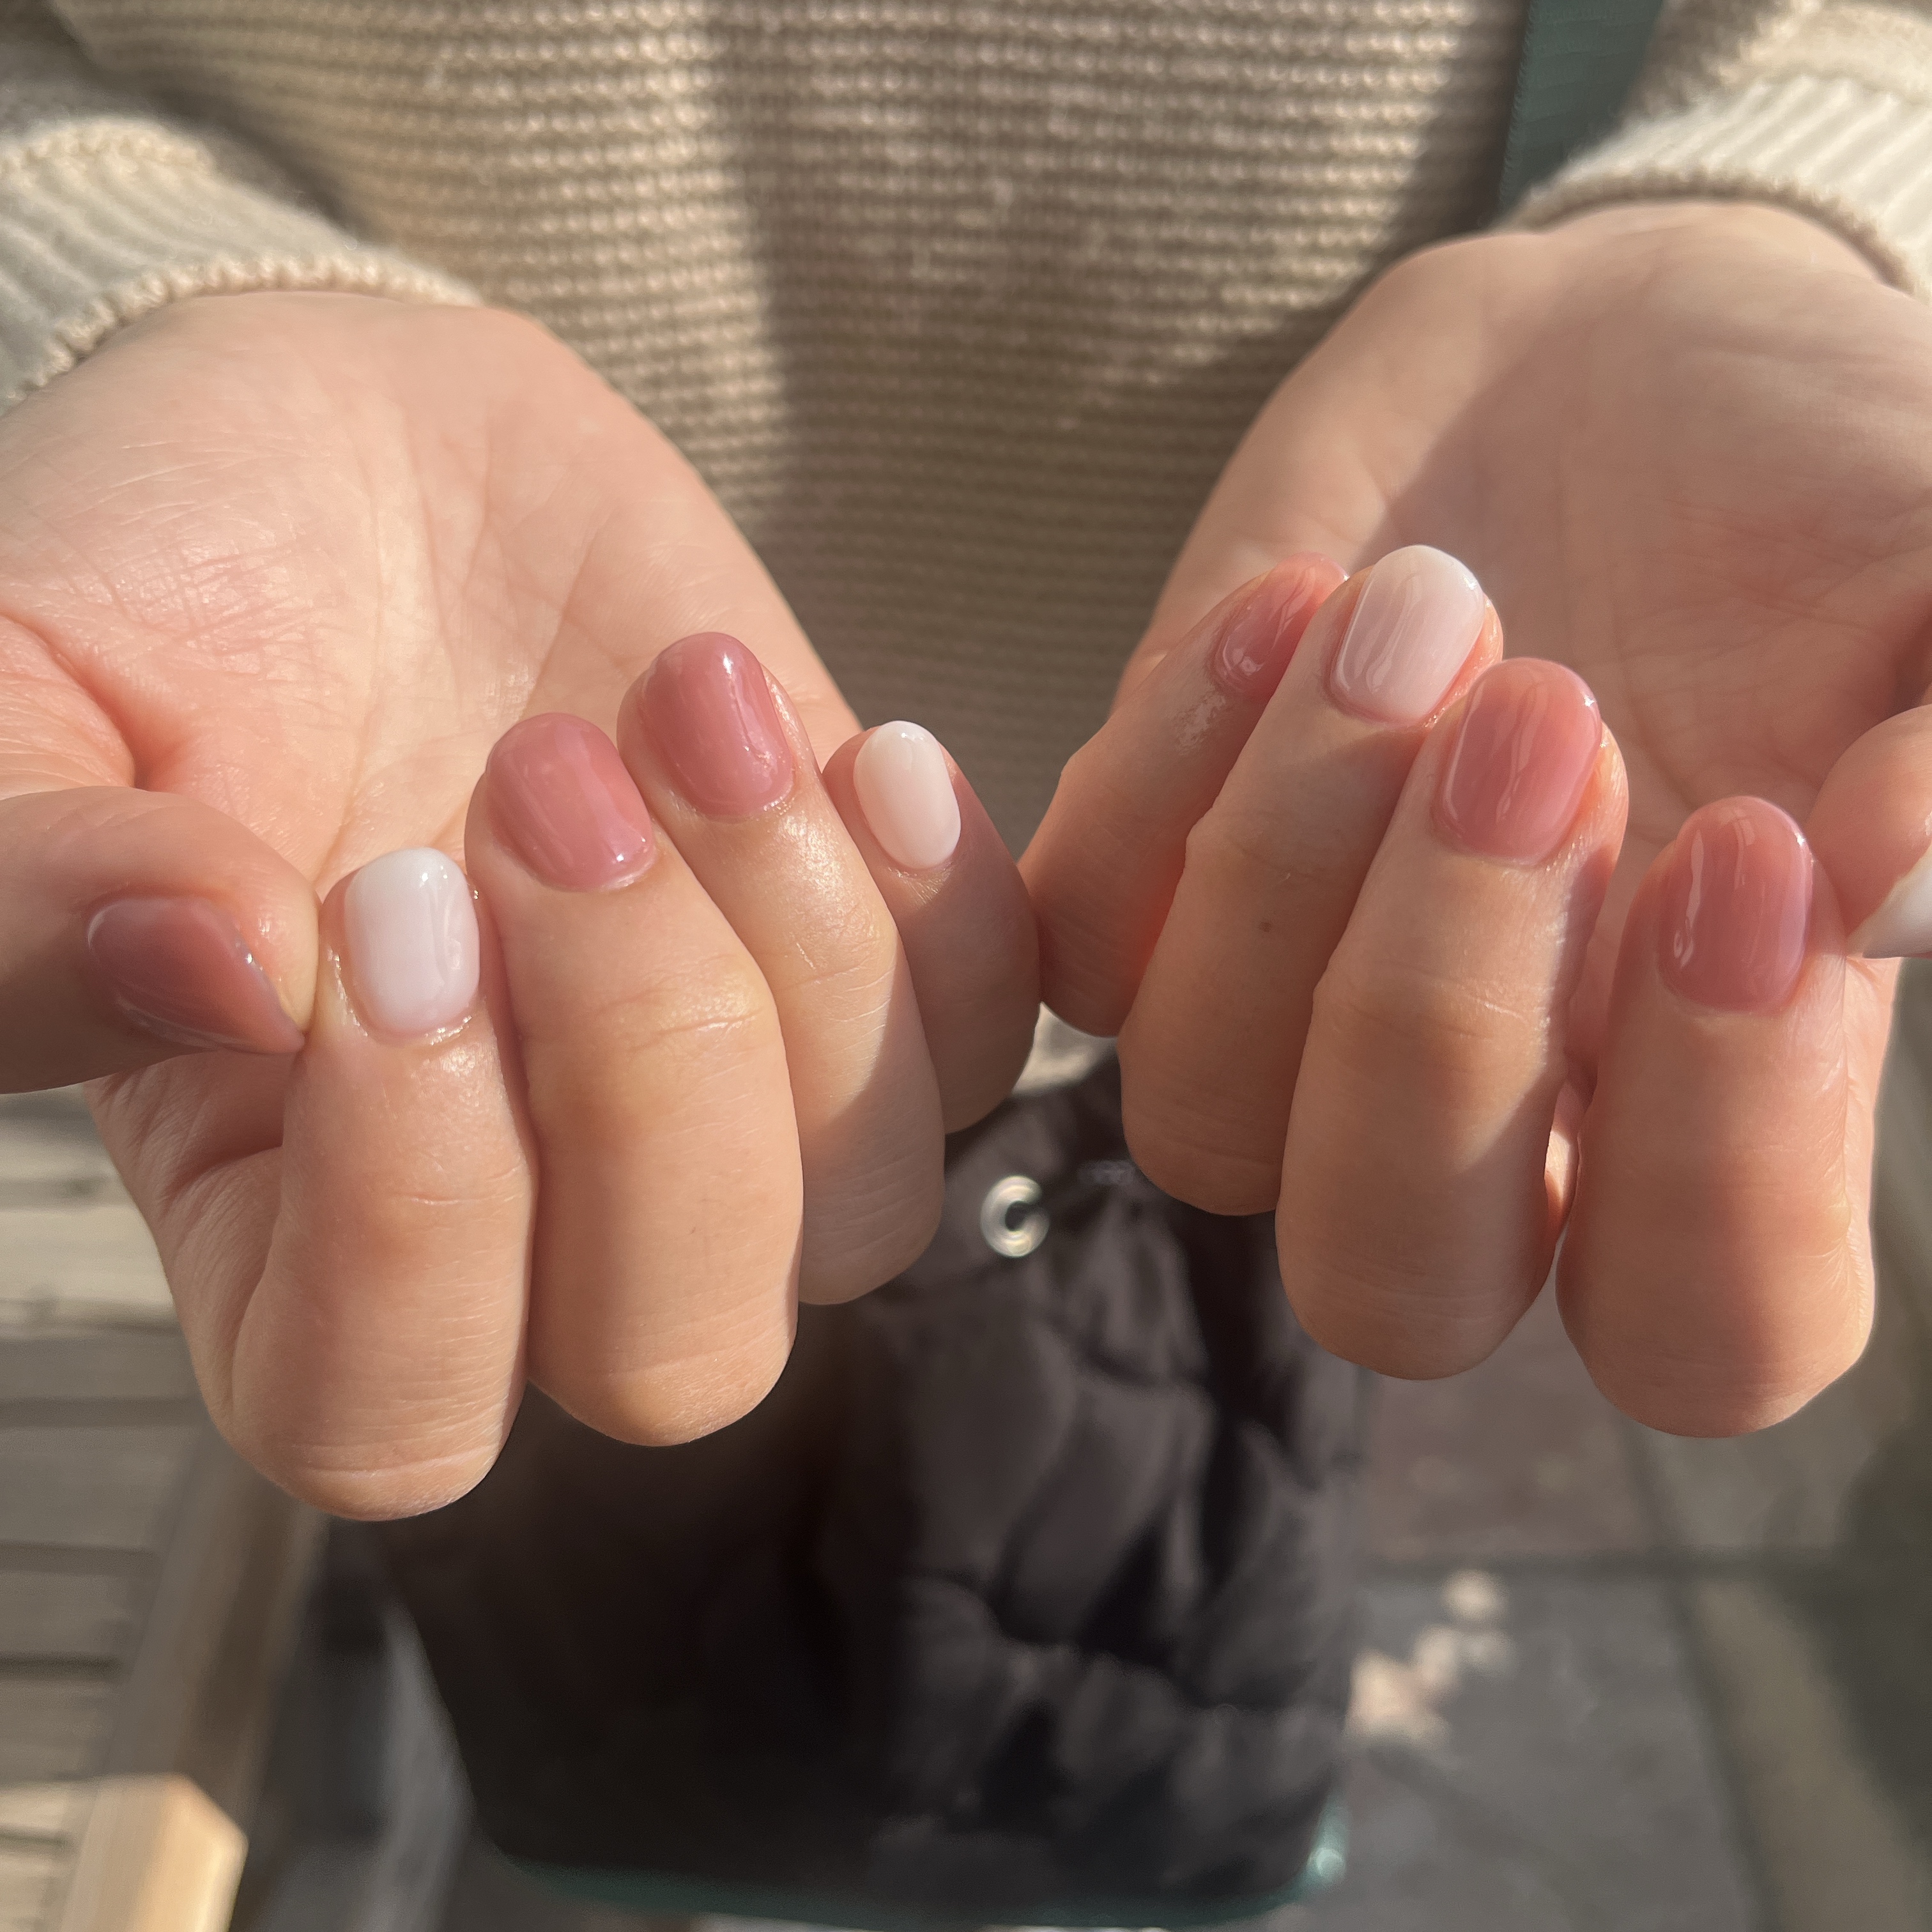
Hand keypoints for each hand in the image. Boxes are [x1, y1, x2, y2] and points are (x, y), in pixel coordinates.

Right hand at [0, 293, 1035, 1513]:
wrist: (352, 444)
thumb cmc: (158, 584)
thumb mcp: (7, 704)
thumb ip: (25, 898)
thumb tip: (223, 976)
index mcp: (283, 1215)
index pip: (386, 1415)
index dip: (419, 1217)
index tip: (387, 902)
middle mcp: (525, 1201)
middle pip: (678, 1353)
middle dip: (651, 1066)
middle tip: (544, 785)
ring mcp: (718, 1094)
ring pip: (865, 1207)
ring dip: (806, 949)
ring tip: (676, 703)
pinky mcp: (854, 957)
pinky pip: (993, 1044)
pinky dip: (957, 912)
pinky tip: (848, 744)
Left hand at [1026, 202, 1931, 1433]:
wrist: (1616, 367)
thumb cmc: (1824, 496)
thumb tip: (1897, 882)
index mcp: (1704, 1110)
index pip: (1701, 1330)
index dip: (1719, 1164)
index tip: (1753, 850)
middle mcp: (1482, 1117)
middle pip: (1393, 1283)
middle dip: (1436, 1019)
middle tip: (1539, 718)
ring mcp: (1286, 1017)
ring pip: (1198, 1120)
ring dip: (1281, 866)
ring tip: (1410, 607)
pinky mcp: (1144, 889)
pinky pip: (1063, 951)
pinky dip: (1148, 787)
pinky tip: (1277, 603)